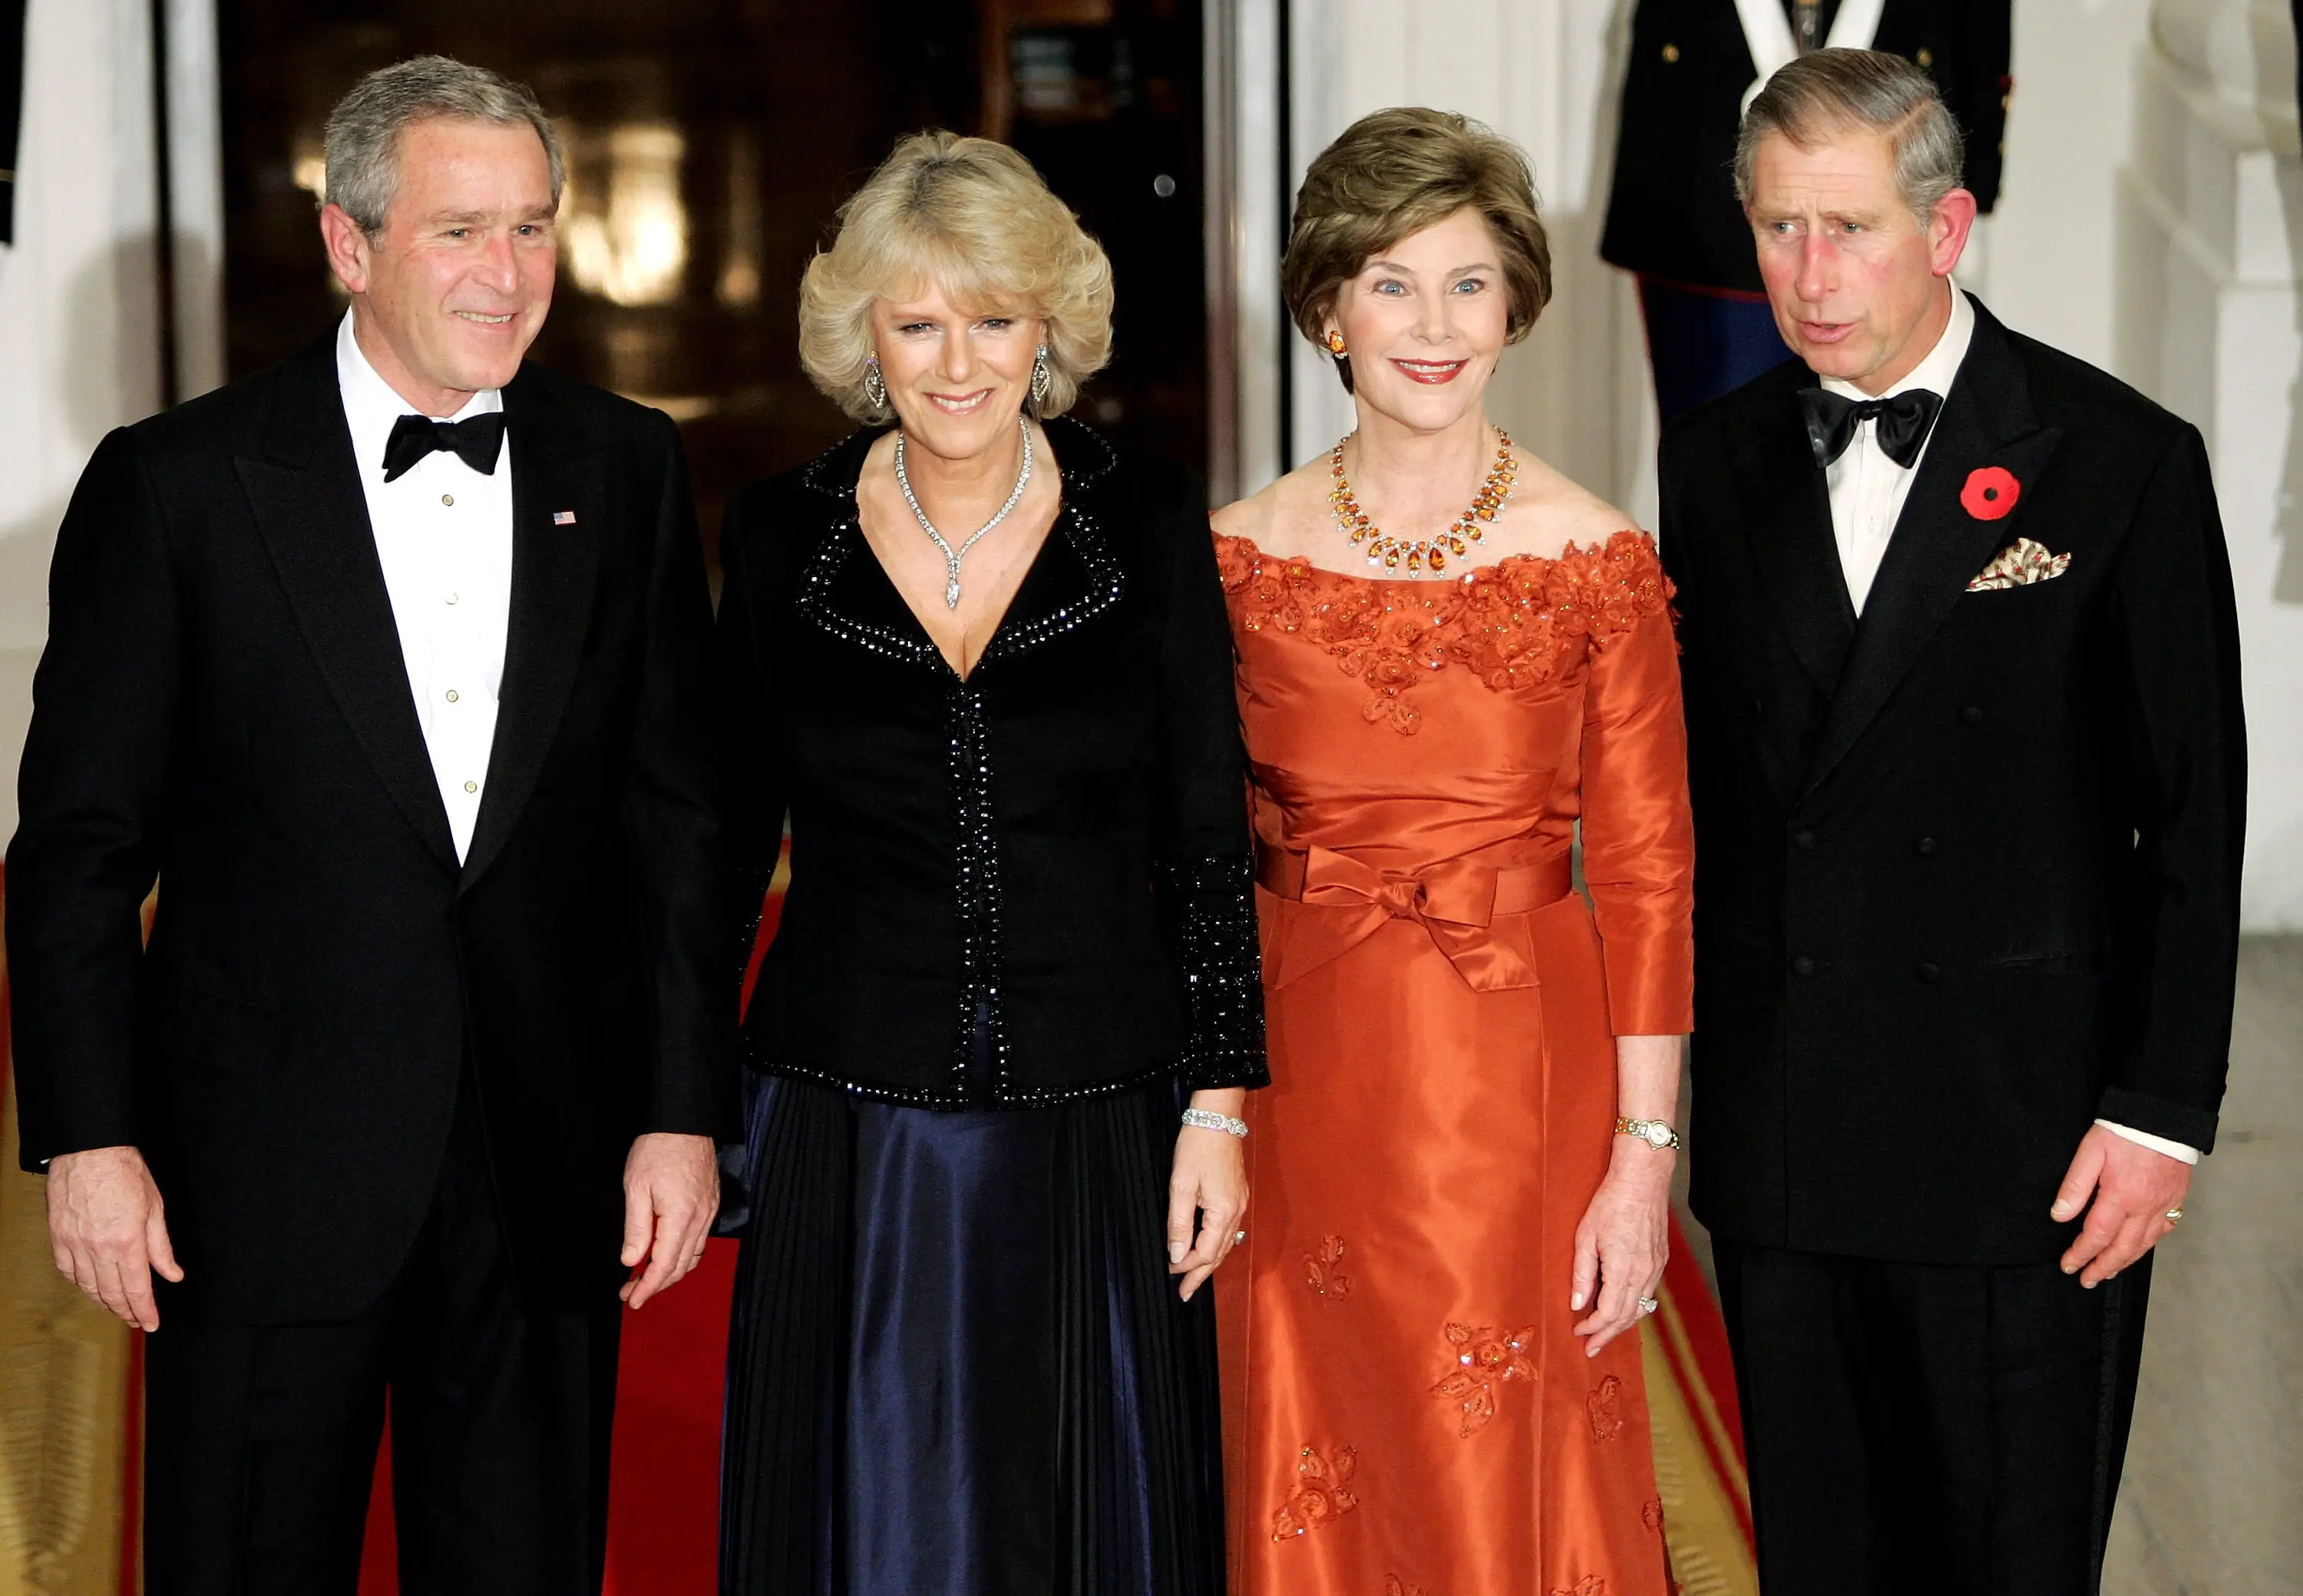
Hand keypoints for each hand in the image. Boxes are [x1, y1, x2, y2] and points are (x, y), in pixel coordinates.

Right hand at [46, 1145, 182, 1330]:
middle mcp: (99, 1248)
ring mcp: (75, 1244)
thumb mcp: (155, 1208)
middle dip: (126, 1311)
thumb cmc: (125, 1172)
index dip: (144, 1310)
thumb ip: (161, 1247)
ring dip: (103, 1302)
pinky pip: (68, 1271)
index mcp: (127, 1241)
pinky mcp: (58, 1238)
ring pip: (88, 1286)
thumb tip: (172, 1275)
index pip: (137, 1288)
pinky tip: (90, 1288)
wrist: (89, 1151)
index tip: (151, 1323)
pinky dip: (80, 1284)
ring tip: (117, 1309)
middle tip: (136, 1321)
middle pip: (112, 1292)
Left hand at [619, 1132, 719, 1308]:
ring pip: (692, 1256)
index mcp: (681, 1216)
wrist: (684, 1122)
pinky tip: (667, 1255)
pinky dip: (683, 1256)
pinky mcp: (711, 1204)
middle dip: (656, 1285)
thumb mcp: (635, 1187)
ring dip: (670, 1273)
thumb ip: (636, 1228)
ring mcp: (709, 1212)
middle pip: (680, 1266)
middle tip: (631, 1292)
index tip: (631, 1299)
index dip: (647, 1287)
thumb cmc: (657, 1149)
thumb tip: (631, 1260)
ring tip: (646, 1278)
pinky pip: (699, 1241)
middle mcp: (701, 1218)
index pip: (664, 1265)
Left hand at [1167, 1091, 1248, 1302]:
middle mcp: (1237, 1212)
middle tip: (1185, 1294)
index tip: (1169, 1272)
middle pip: (1219, 1253)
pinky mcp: (1237, 1195)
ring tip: (1194, 1277)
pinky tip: (1208, 1248)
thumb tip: (1177, 1255)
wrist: (1217, 1117)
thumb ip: (1178, 1223)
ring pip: (1226, 1243)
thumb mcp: (1181, 1185)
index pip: (1206, 1252)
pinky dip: (1217, 1245)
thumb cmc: (1196, 1147)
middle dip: (1201, 1274)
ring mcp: (1240, 1203)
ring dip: (1209, 1261)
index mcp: (1223, 1212)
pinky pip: (1228, 1230)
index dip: (1187, 1266)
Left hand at [1571, 1142, 1672, 1357]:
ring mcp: (1655, 1269)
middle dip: (1607, 1335)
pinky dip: (1635, 1309)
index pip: (1609, 1314)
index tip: (1579, 1333)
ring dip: (1622, 1325)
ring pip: (1640, 1309)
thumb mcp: (1586, 1237)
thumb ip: (1582, 1274)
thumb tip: (1576, 1303)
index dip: (1593, 1328)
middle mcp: (1643, 1275)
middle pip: (1626, 1317)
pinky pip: (1648, 1295)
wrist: (1642, 1181)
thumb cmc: (1610, 1203)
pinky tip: (1624, 1310)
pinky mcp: (1660, 1261)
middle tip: (1591, 1347)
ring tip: (1605, 1334)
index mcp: (1622, 1271)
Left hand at [2053, 1125, 2191, 1287]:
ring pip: (2145, 1243)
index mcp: (2121, 1197)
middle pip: (2123, 1248)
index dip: (2081, 1254)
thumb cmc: (2124, 1130)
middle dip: (2103, 1267)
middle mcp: (2145, 1207)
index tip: (2068, 1266)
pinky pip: (2165, 1229)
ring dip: (2125, 1261)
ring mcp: (2164, 1204)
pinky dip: (2150, 1243)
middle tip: (2088, 1280)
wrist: (2164, 1116)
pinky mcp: (2177, 1198)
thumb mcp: (2090, 1152)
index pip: (2097, 1236)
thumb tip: (2060, 1215)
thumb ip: (2074, 1186)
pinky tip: (2140, 1247)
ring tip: (2109, 1271)